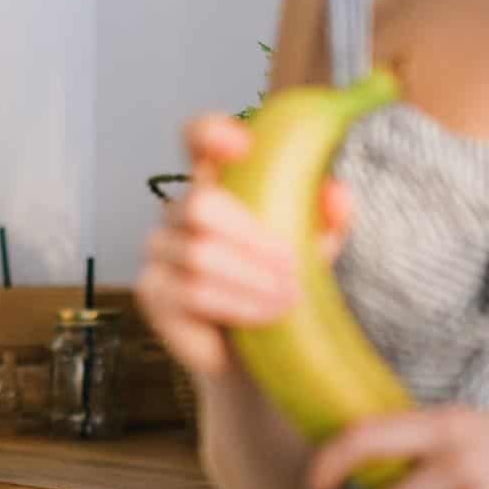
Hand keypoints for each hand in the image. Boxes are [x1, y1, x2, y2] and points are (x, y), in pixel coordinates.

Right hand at [136, 113, 351, 377]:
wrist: (258, 355)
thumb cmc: (282, 288)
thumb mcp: (315, 250)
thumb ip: (326, 219)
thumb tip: (337, 194)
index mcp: (218, 183)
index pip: (196, 140)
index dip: (209, 132)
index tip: (241, 144)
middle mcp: (180, 210)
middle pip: (199, 204)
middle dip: (252, 238)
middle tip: (292, 267)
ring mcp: (160, 250)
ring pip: (199, 255)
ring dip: (252, 279)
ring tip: (288, 298)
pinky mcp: (151, 290)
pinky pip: (192, 292)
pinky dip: (237, 304)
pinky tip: (265, 316)